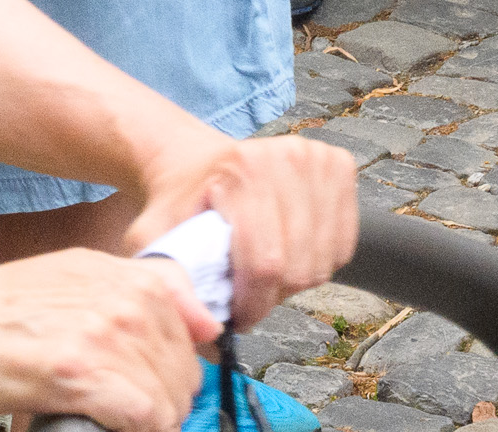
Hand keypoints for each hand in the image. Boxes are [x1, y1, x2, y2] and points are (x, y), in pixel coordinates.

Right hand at [0, 248, 211, 428]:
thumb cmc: (1, 306)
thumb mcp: (81, 275)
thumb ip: (142, 291)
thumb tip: (203, 325)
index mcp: (133, 276)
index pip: (197, 327)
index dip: (182, 364)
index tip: (167, 382)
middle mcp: (129, 302)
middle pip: (184, 369)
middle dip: (168, 398)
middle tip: (137, 413)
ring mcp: (108, 338)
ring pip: (169, 398)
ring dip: (154, 421)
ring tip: (123, 423)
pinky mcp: (83, 377)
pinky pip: (145, 417)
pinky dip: (140, 430)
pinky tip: (117, 429)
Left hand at [123, 128, 358, 329]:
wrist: (197, 161)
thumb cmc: (178, 203)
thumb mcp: (153, 238)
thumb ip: (170, 286)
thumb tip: (206, 339)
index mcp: (242, 171)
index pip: (265, 263)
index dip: (253, 305)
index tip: (236, 319)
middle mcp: (288, 157)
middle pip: (298, 264)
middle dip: (272, 297)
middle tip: (248, 298)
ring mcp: (320, 158)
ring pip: (324, 259)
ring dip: (295, 282)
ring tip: (265, 275)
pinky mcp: (340, 165)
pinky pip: (344, 243)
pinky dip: (318, 261)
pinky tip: (290, 254)